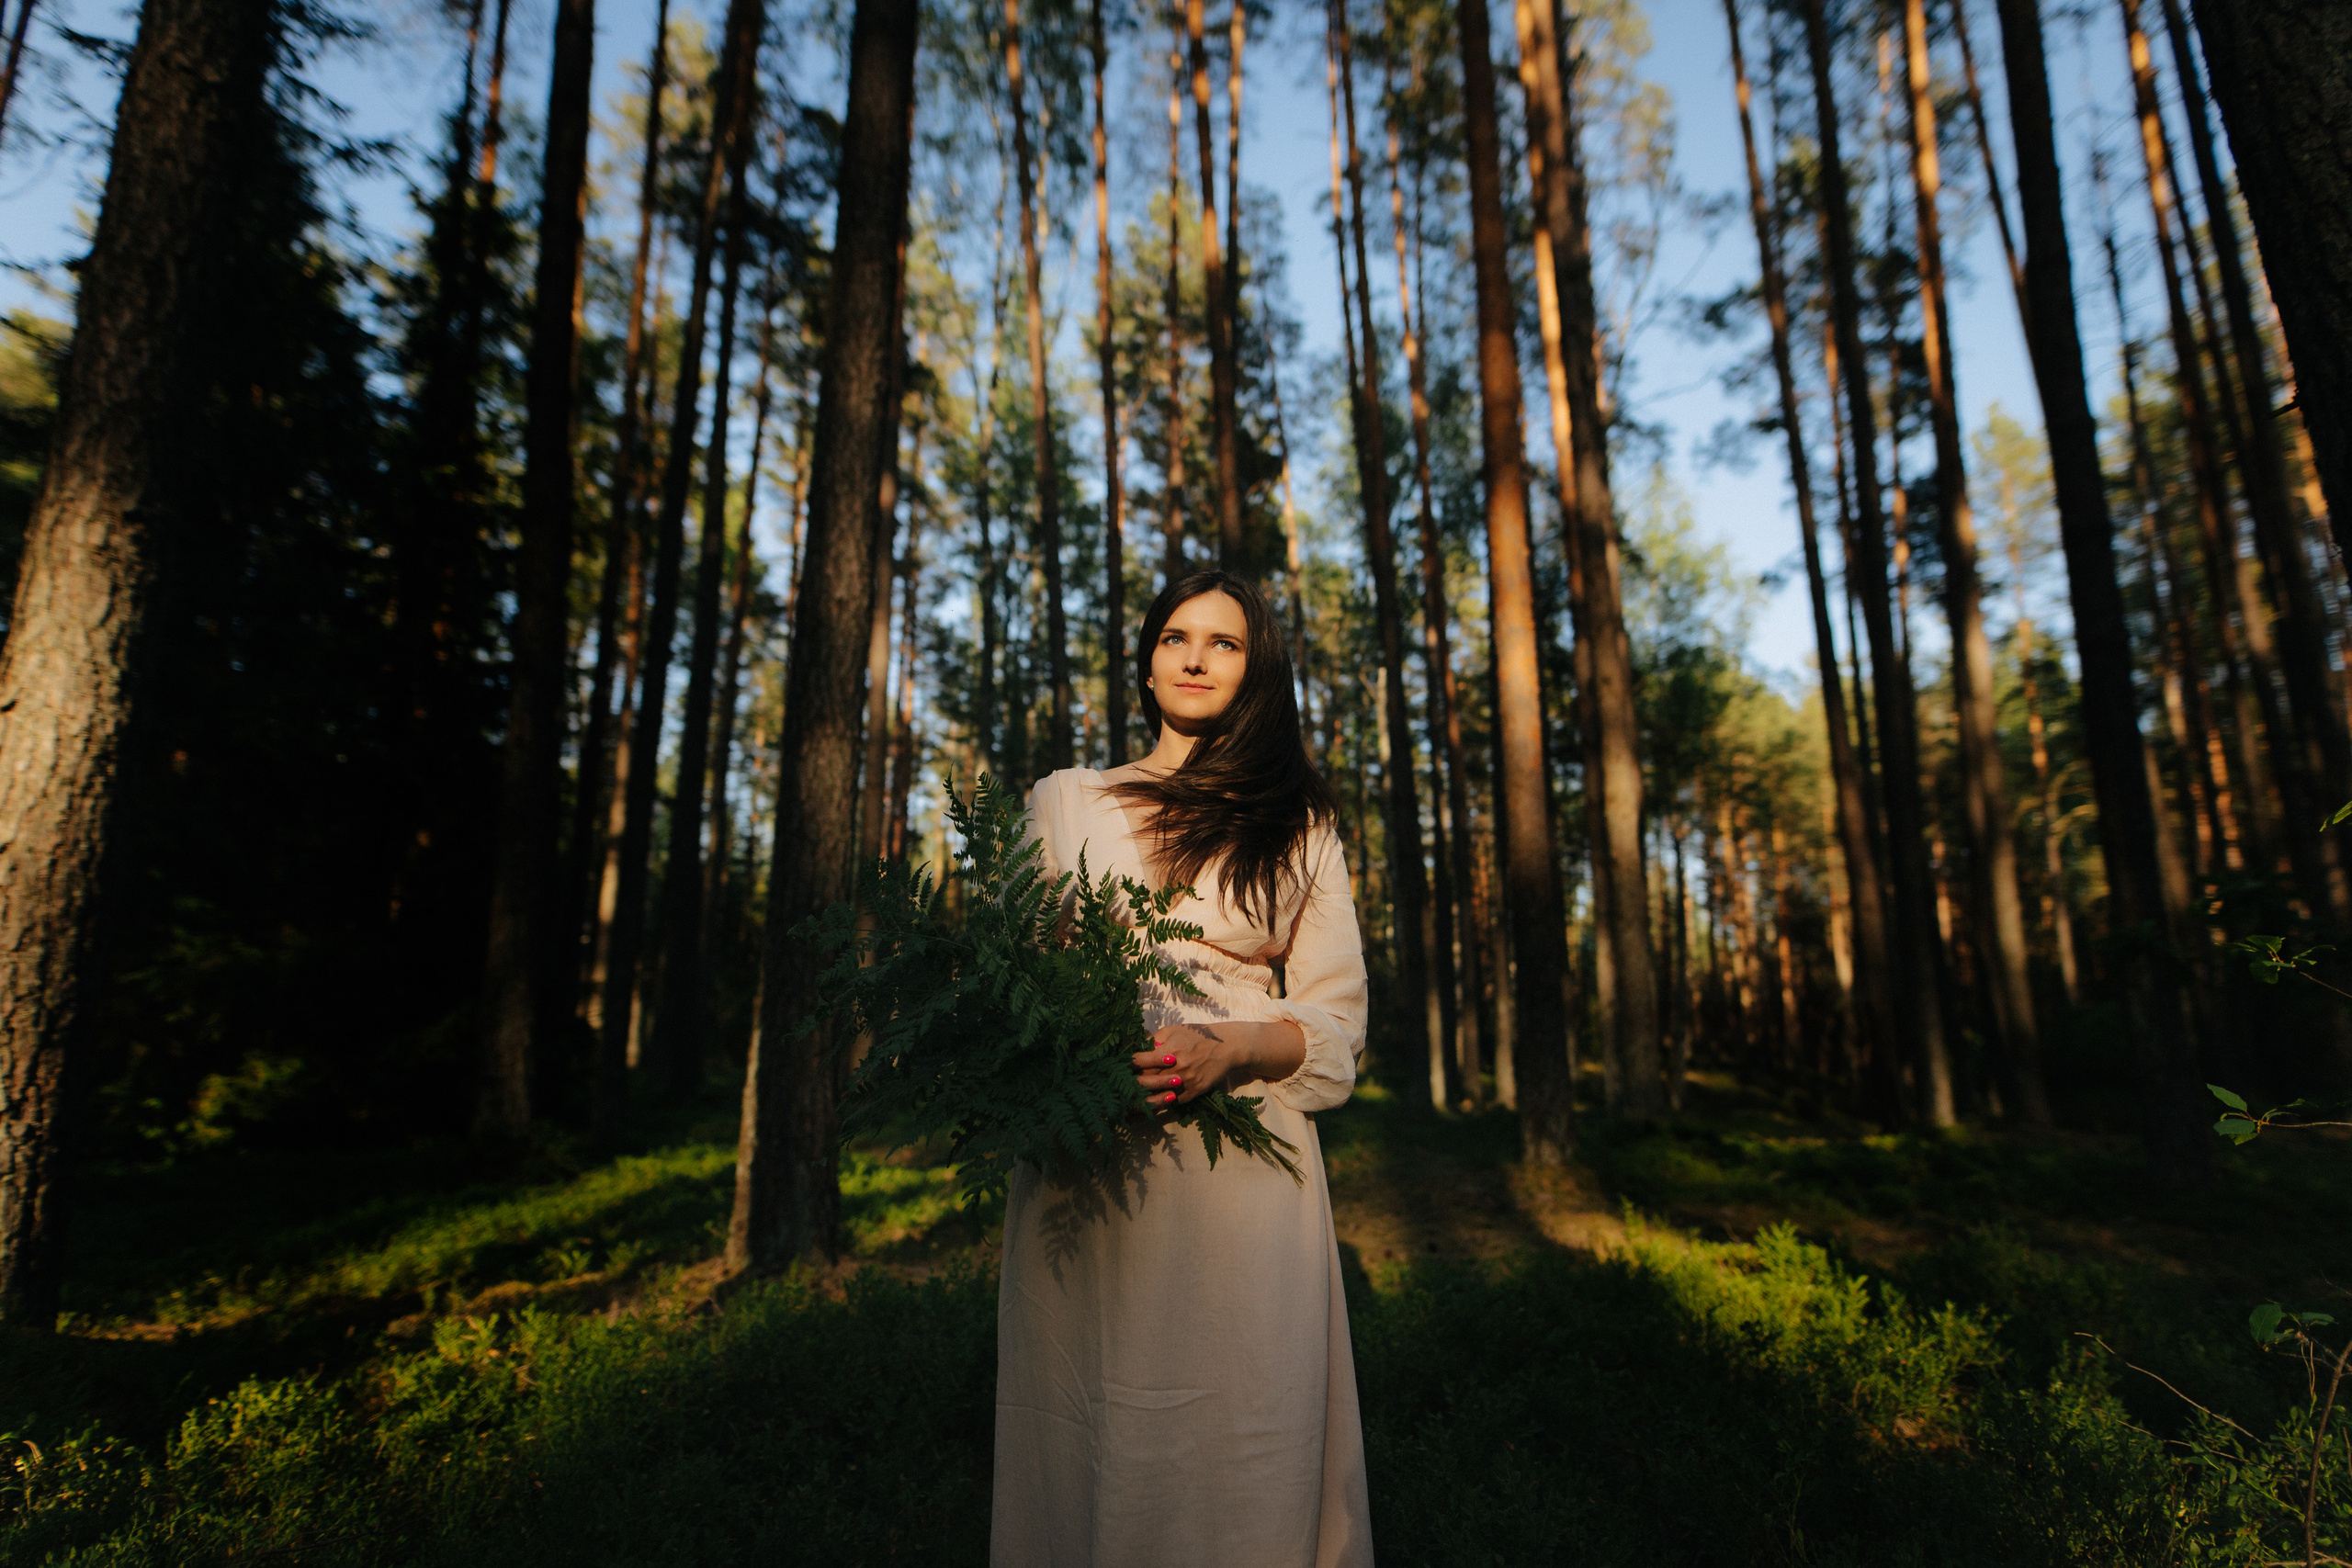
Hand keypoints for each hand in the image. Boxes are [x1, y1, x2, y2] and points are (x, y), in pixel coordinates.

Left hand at [1130, 1021, 1305, 1112]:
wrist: (1227, 1048)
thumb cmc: (1198, 1035)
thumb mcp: (1175, 1030)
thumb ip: (1155, 1038)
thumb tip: (1136, 1045)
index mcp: (1169, 1051)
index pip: (1140, 1061)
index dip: (1127, 1065)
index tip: (1118, 1066)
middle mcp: (1176, 1069)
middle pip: (1145, 1081)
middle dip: (1130, 1084)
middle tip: (1117, 1086)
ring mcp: (1185, 1083)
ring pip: (1157, 1097)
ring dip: (1141, 1100)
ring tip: (1126, 1102)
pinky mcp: (1193, 1093)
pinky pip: (1172, 1102)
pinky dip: (1159, 1104)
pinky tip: (1146, 1105)